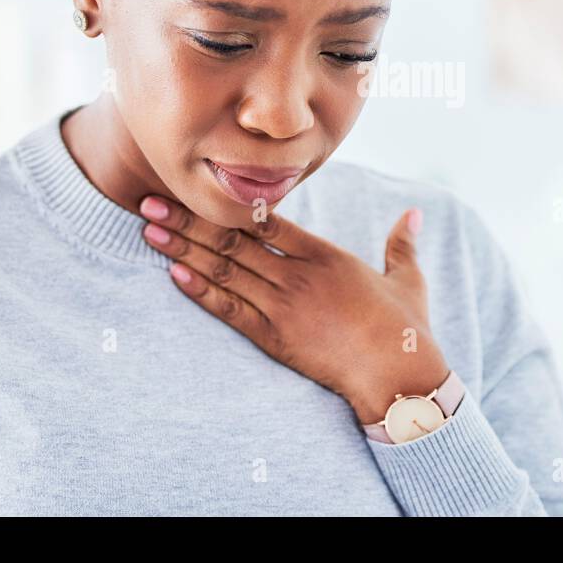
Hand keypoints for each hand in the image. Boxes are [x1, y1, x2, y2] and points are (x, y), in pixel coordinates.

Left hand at [137, 195, 450, 425]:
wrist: (398, 373)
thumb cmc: (406, 328)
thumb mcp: (408, 279)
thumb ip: (402, 243)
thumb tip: (413, 213)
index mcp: (325, 254)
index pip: (266, 220)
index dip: (227, 205)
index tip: (196, 188)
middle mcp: (299, 274)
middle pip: (232, 241)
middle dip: (188, 221)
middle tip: (149, 203)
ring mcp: (285, 306)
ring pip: (225, 271)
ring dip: (183, 250)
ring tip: (149, 231)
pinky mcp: (276, 338)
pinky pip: (231, 310)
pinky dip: (201, 291)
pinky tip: (174, 273)